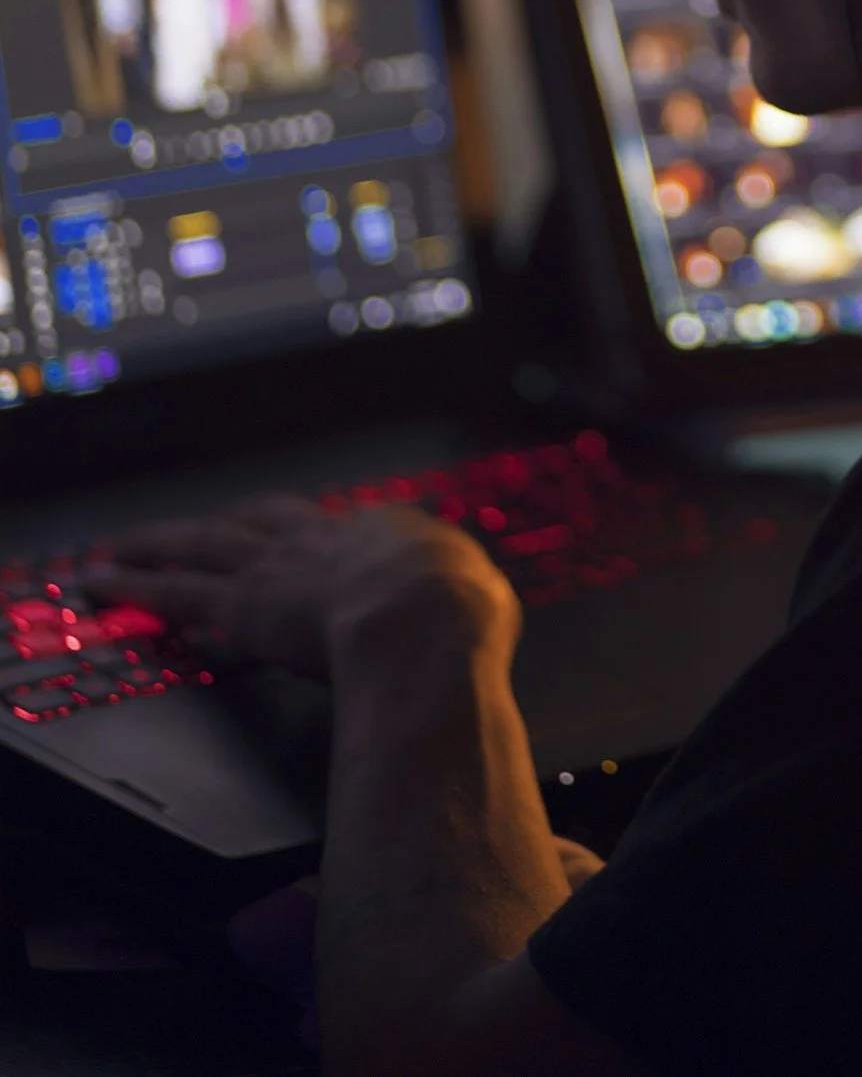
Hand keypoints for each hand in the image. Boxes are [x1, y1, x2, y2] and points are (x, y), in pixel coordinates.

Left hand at [84, 496, 518, 682]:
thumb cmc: (459, 616)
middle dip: (226, 526)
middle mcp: (325, 538)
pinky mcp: (240, 604)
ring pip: (205, 544)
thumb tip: (481, 612)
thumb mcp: (481, 598)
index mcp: (388, 532)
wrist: (423, 620)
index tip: (296, 547)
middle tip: (190, 531)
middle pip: (259, 521)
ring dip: (158, 543)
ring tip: (117, 547)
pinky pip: (176, 592)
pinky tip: (102, 581)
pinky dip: (134, 585)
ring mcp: (279, 566)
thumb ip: (470, 602)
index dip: (315, 539)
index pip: (340, 531)